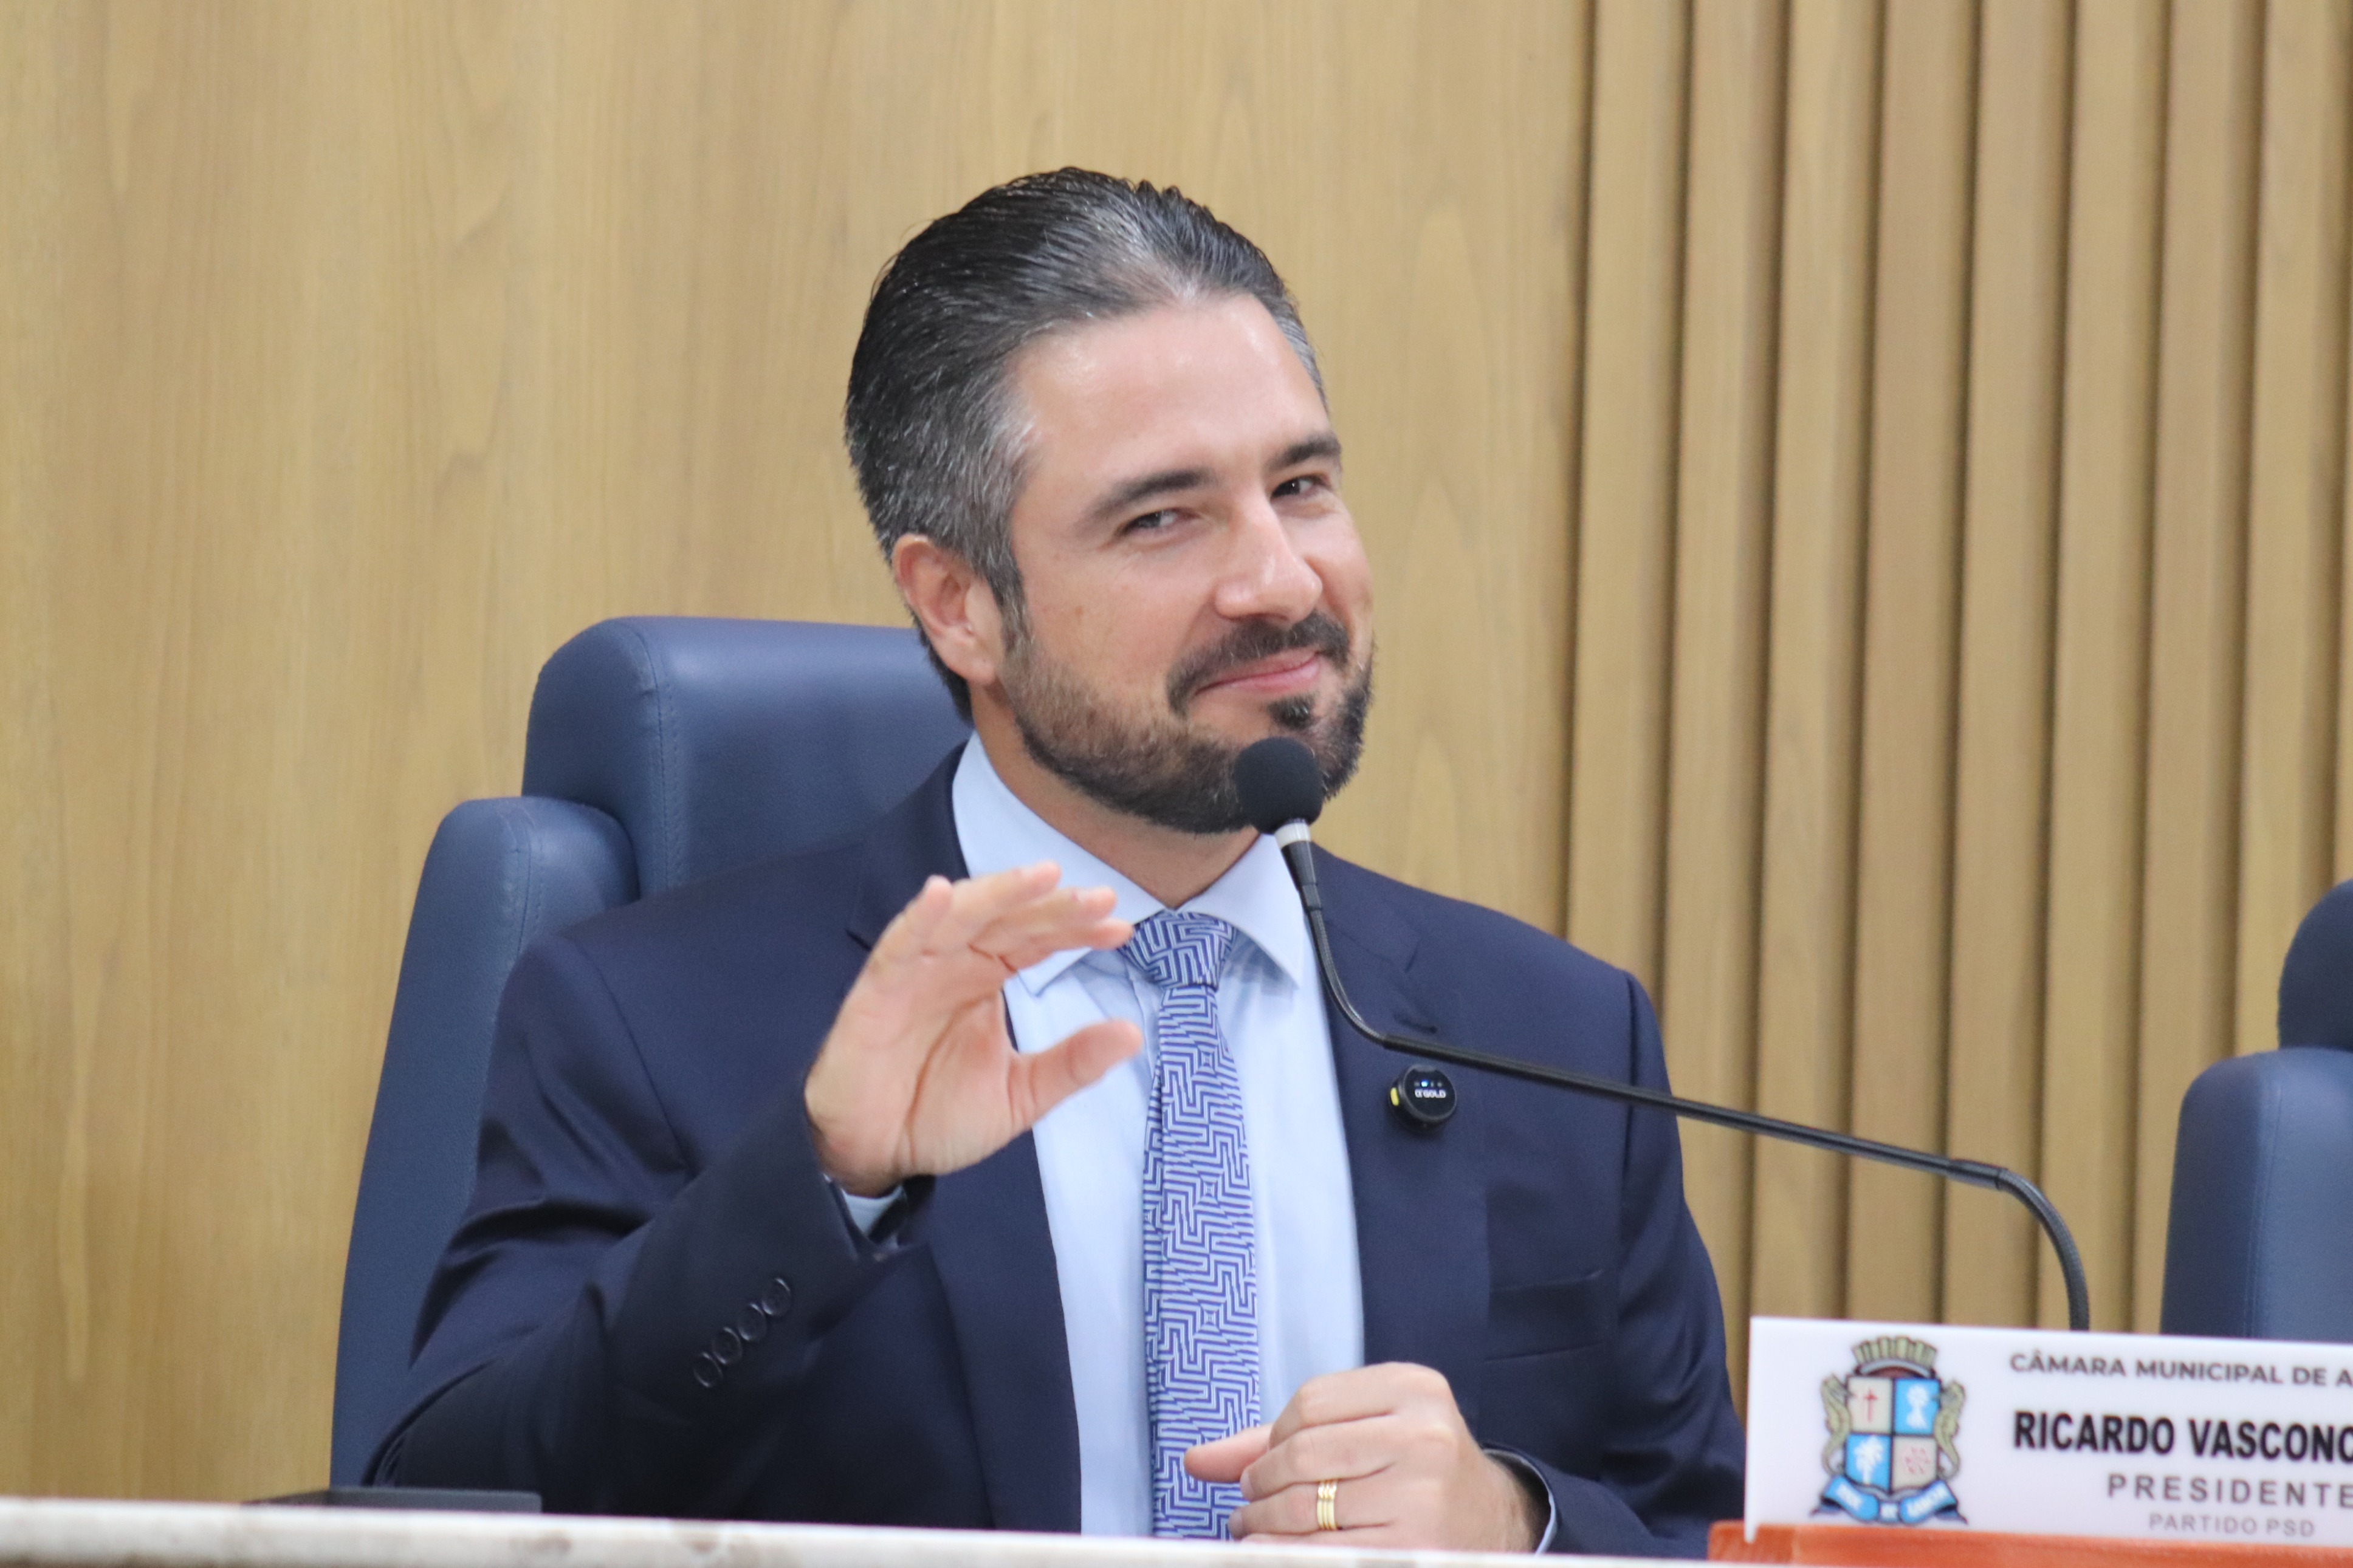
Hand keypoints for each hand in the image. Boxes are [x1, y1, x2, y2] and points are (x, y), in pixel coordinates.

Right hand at [803, 863, 1139, 1194]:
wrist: (876, 1154)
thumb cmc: (939, 1116)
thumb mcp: (1020, 1095)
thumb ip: (1072, 1064)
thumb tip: (1134, 1033)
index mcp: (988, 979)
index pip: (1038, 940)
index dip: (1076, 930)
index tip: (1121, 928)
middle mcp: (957, 964)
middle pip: (1009, 920)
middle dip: (1053, 906)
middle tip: (1100, 899)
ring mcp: (917, 971)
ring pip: (960, 917)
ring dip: (999, 893)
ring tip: (1042, 877)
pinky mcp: (879, 989)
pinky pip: (899, 945)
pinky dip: (919, 918)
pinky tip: (940, 894)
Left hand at [1185, 1363, 1542, 1550]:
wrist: (1494, 1523)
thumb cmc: (1416, 1472)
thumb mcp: (1366, 1431)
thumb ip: (1280, 1438)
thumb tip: (1198, 1460)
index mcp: (1413, 1389)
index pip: (1309, 1404)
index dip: (1274, 1440)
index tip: (1265, 1463)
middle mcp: (1423, 1434)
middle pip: (1302, 1455)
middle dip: (1260, 1485)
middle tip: (1249, 1502)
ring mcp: (1423, 1493)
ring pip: (1306, 1506)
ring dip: (1262, 1525)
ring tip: (1255, 1530)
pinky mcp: (1416, 1546)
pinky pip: (1323, 1551)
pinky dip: (1285, 1553)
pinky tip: (1277, 1550)